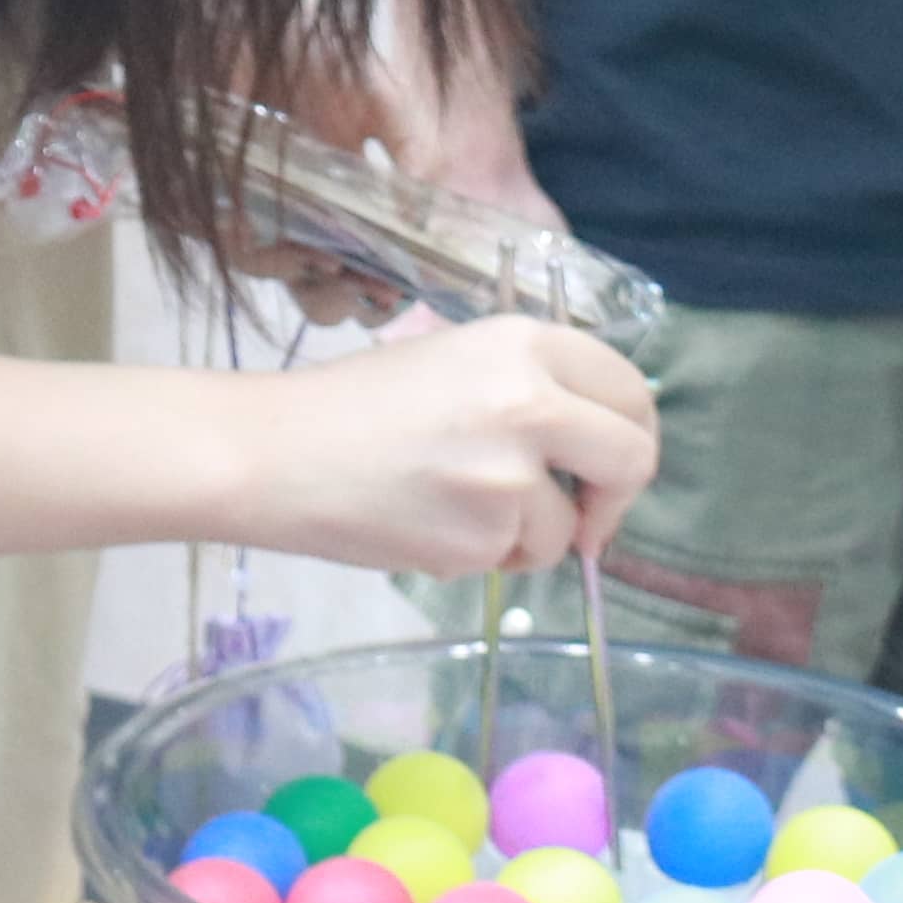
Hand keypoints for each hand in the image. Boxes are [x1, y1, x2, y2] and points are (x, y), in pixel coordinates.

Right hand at [196, 313, 657, 576]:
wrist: (269, 456)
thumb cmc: (348, 407)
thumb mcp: (452, 362)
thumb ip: (529, 388)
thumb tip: (593, 443)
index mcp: (524, 344)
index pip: (629, 389)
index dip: (631, 432)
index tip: (609, 463)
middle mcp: (531, 402)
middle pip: (633, 458)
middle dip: (616, 499)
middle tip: (588, 520)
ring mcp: (510, 475)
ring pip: (565, 528)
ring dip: (525, 537)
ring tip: (450, 511)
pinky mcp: (481, 536)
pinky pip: (508, 559)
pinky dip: (475, 556)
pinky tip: (419, 525)